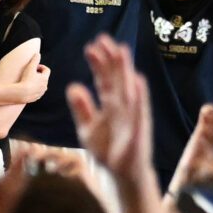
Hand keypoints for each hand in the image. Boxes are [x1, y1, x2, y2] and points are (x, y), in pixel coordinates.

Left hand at [65, 36, 153, 182]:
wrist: (122, 174)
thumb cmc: (107, 150)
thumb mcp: (87, 128)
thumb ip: (82, 108)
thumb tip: (73, 86)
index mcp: (109, 105)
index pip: (104, 80)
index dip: (98, 64)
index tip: (92, 46)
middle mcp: (122, 106)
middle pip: (116, 79)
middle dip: (110, 60)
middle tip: (103, 39)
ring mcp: (131, 116)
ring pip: (127, 89)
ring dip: (125, 70)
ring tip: (121, 50)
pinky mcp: (138, 129)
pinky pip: (139, 111)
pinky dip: (139, 96)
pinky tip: (137, 80)